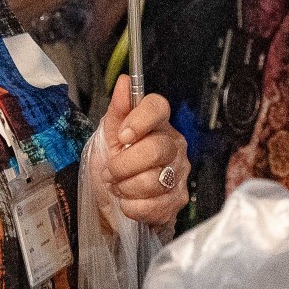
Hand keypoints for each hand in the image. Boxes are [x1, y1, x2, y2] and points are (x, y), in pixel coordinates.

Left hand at [99, 76, 189, 229]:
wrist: (115, 200)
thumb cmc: (115, 164)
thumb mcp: (109, 136)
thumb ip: (118, 110)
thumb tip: (124, 82)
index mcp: (158, 125)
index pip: (158, 107)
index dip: (140, 120)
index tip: (122, 136)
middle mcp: (174, 145)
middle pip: (155, 150)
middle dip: (123, 165)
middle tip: (110, 172)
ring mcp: (179, 173)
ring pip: (154, 180)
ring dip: (126, 188)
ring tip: (119, 187)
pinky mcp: (178, 199)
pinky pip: (154, 205)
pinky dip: (132, 206)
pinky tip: (129, 201)